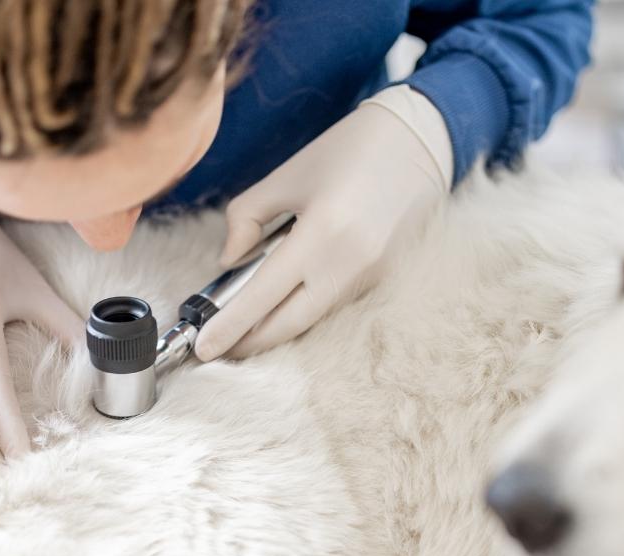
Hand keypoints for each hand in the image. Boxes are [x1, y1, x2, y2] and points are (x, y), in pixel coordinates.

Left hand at [195, 85, 453, 360]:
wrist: (420, 140)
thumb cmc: (348, 150)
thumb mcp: (286, 176)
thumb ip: (246, 218)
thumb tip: (229, 260)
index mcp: (321, 232)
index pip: (264, 295)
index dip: (230, 326)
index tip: (204, 348)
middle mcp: (349, 263)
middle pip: (289, 324)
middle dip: (251, 341)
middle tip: (219, 346)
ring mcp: (371, 276)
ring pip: (313, 318)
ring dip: (278, 325)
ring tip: (246, 321)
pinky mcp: (383, 279)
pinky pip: (334, 303)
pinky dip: (305, 307)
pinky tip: (287, 299)